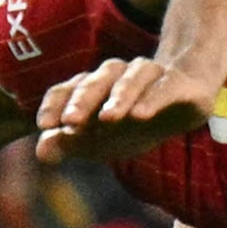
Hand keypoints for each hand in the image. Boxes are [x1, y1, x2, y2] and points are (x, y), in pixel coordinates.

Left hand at [34, 57, 215, 165]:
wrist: (185, 104)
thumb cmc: (133, 122)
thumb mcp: (100, 140)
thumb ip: (69, 143)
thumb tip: (41, 151)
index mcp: (95, 87)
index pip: (69, 89)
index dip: (55, 104)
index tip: (44, 125)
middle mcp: (119, 76)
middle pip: (98, 80)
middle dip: (83, 100)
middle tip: (70, 121)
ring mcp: (150, 75)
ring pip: (131, 79)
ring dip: (118, 96)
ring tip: (107, 118)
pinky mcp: (179, 84)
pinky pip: (164, 87)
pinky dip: (152, 99)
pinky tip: (141, 115)